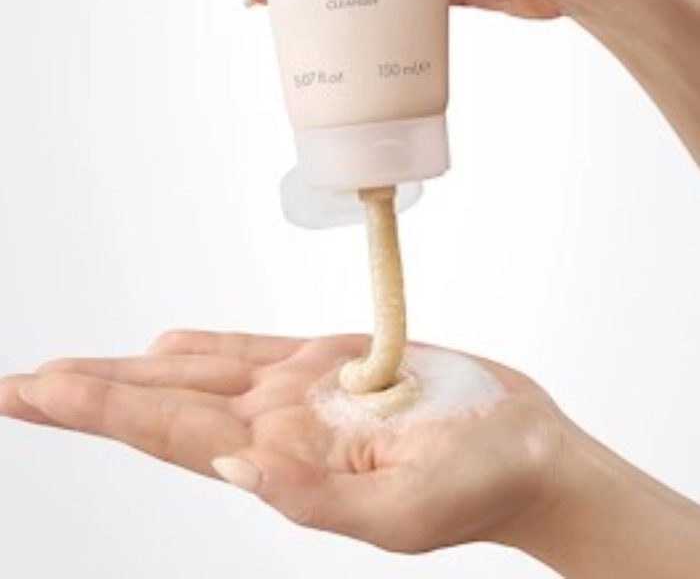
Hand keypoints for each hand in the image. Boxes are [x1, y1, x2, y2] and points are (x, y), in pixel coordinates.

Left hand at [0, 332, 564, 553]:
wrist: (525, 450)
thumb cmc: (480, 487)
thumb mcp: (402, 513)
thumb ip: (313, 499)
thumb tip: (231, 469)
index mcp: (284, 462)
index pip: (168, 434)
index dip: (98, 410)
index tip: (32, 391)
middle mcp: (278, 426)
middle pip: (162, 404)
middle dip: (89, 393)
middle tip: (17, 383)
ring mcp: (301, 393)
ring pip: (197, 372)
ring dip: (131, 369)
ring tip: (68, 370)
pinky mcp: (332, 363)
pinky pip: (252, 347)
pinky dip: (203, 345)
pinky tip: (165, 345)